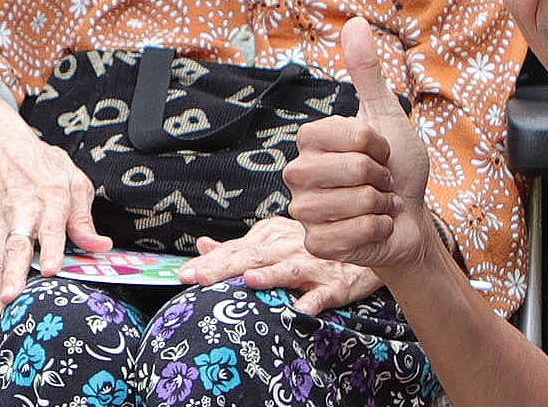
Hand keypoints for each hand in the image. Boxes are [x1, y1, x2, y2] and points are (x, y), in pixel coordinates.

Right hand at [0, 84, 107, 328]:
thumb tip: (101, 246)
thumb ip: (85, 217)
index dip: (52, 247)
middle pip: (16, 245)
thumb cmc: (39, 164)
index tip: (53, 269)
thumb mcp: (73, 179)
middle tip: (11, 299)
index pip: (51, 225)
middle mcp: (21, 212)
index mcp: (49, 197)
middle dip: (13, 274)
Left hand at [177, 216, 380, 316]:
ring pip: (289, 269)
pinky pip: (324, 292)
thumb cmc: (313, 247)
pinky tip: (302, 309)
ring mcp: (313, 264)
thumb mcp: (275, 242)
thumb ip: (239, 247)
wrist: (364, 243)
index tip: (183, 274)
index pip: (234, 250)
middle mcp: (288, 247)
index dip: (209, 262)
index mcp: (271, 238)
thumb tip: (203, 245)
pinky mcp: (336, 283)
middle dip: (224, 267)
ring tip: (248, 282)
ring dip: (270, 276)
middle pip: (253, 257)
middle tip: (198, 277)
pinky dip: (313, 299)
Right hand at [288, 16, 432, 277]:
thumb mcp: (385, 117)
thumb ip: (367, 73)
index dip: (379, 146)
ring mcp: (303, 211)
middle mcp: (298, 174)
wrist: (409, 219)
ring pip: (357, 203)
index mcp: (310, 141)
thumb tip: (355, 22)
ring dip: (381, 207)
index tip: (379, 153)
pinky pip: (353, 234)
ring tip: (375, 206)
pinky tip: (372, 229)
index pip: (353, 137)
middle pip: (356, 170)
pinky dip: (376, 231)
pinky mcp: (315, 244)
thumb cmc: (397, 167)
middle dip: (382, 178)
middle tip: (378, 183)